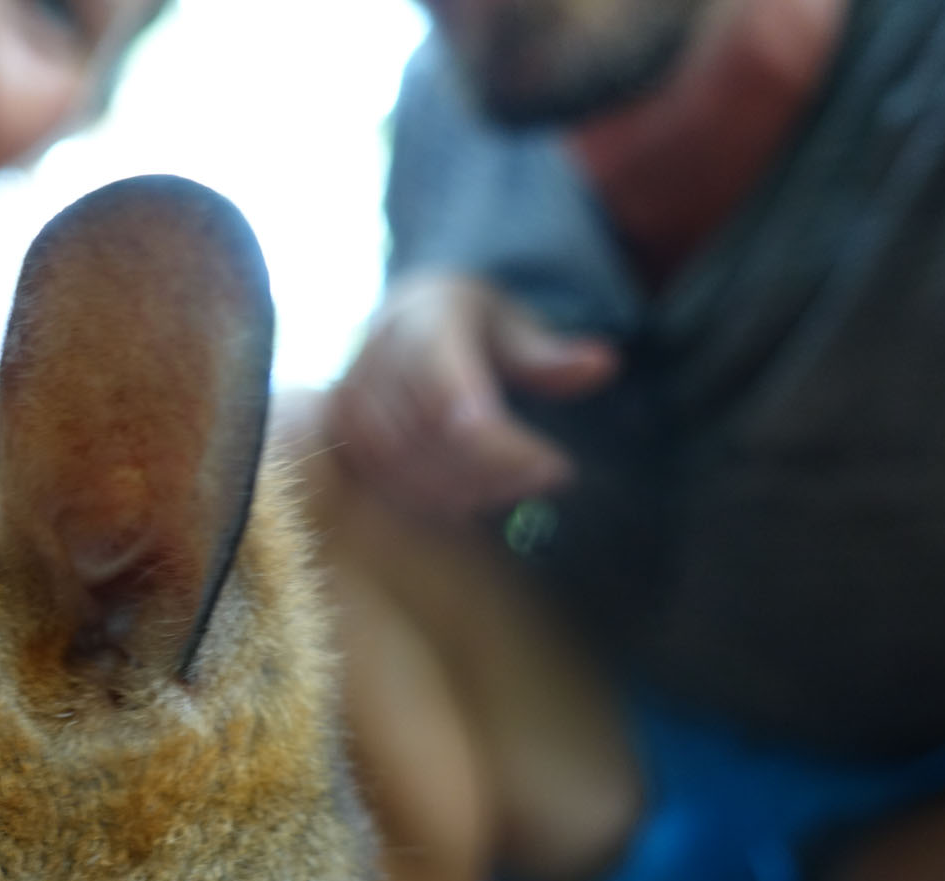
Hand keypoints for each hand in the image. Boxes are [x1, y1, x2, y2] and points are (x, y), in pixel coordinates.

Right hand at [326, 272, 616, 524]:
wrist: (402, 317)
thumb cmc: (470, 327)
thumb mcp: (516, 326)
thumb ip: (551, 355)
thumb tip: (604, 365)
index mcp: (423, 320)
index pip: (450, 396)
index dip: (498, 445)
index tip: (555, 467)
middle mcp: (377, 356)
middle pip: (428, 437)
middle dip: (492, 471)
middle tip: (547, 479)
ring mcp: (351, 396)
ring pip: (401, 465)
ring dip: (463, 489)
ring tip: (515, 489)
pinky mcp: (340, 431)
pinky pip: (381, 479)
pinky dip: (430, 499)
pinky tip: (474, 499)